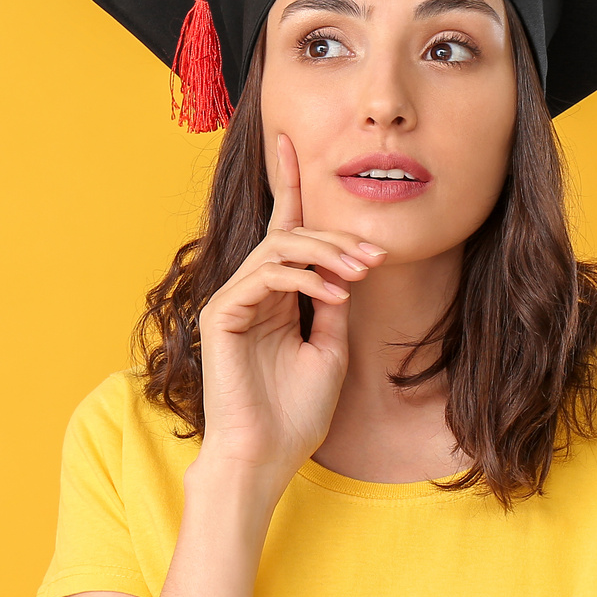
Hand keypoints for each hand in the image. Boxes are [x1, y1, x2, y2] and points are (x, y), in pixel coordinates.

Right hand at [192, 131, 377, 483]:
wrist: (267, 455)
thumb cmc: (296, 412)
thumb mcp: (331, 349)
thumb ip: (334, 304)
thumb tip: (351, 266)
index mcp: (273, 296)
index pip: (282, 230)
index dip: (288, 184)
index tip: (293, 142)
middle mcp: (249, 291)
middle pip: (289, 234)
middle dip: (336, 236)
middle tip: (375, 255)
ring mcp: (232, 300)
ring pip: (278, 248)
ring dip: (325, 253)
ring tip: (359, 274)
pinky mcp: (220, 313)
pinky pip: (265, 274)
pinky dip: (304, 278)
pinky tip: (332, 295)